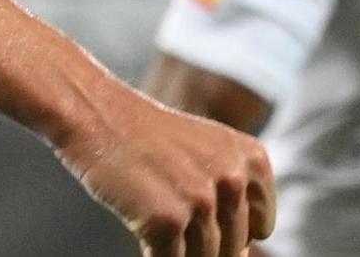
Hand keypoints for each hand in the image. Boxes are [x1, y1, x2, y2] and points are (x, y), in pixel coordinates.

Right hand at [55, 79, 274, 256]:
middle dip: (203, 241)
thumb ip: (233, 197)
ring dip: (180, 249)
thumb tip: (245, 256)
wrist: (98, 115)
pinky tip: (143, 227)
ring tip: (156, 213)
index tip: (199, 208)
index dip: (230, 228)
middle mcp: (232, 179)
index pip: (261, 226)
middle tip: (171, 208)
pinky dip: (156, 254)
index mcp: (252, 158)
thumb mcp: (208, 153)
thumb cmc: (150, 140)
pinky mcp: (166, 222)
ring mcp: (200, 201)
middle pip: (233, 248)